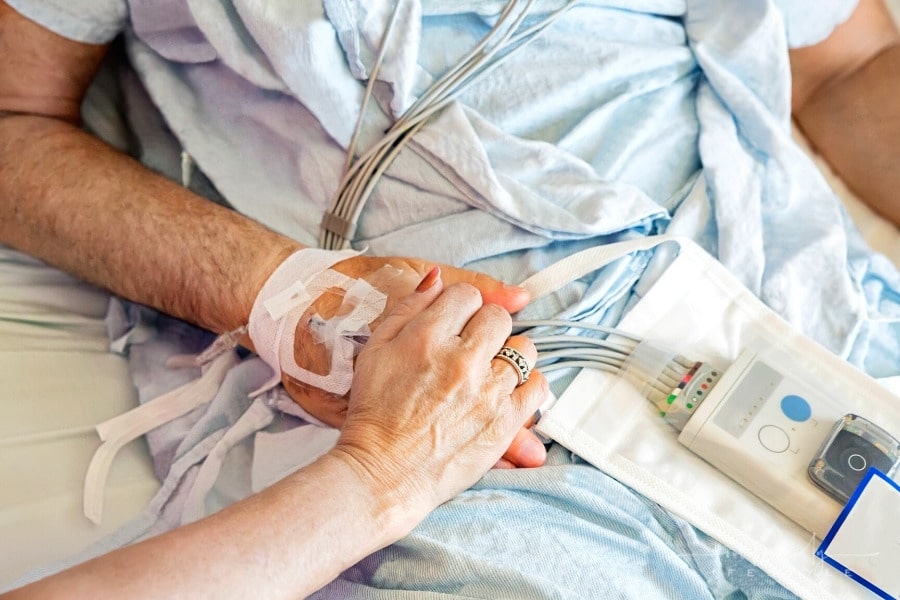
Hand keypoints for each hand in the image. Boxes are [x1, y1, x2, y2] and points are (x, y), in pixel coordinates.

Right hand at [329, 271, 548, 521]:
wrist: (383, 474)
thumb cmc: (374, 414)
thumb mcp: (375, 350)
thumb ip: (408, 308)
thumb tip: (437, 279)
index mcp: (427, 338)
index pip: (467, 295)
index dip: (461, 308)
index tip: (456, 324)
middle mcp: (461, 360)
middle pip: (498, 318)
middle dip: (486, 328)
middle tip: (470, 349)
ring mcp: (487, 392)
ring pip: (523, 350)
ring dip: (507, 357)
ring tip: (488, 373)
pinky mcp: (505, 422)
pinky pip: (537, 387)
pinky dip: (526, 386)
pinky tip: (505, 393)